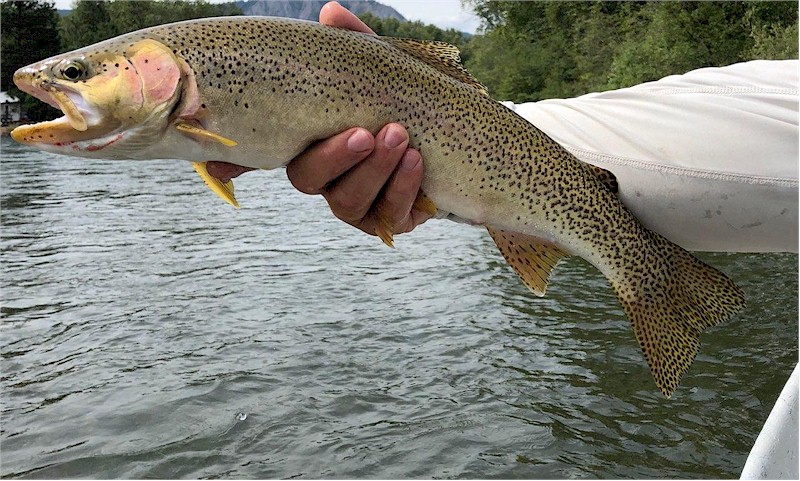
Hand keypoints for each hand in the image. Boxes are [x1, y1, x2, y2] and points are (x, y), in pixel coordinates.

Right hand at [285, 2, 431, 239]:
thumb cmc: (404, 103)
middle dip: (337, 157)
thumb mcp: (383, 72)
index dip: (270, 152)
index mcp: (313, 143)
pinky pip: (388, 215)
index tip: (304, 130)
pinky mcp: (390, 220)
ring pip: (347, 201)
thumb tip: (330, 12)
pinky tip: (418, 161)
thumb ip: (356, 46)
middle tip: (367, 132)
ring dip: (375, 170)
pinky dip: (403, 188)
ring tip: (401, 138)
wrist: (455, 139)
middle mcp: (328, 178)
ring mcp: (358, 204)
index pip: (281, 151)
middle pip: (308, 179)